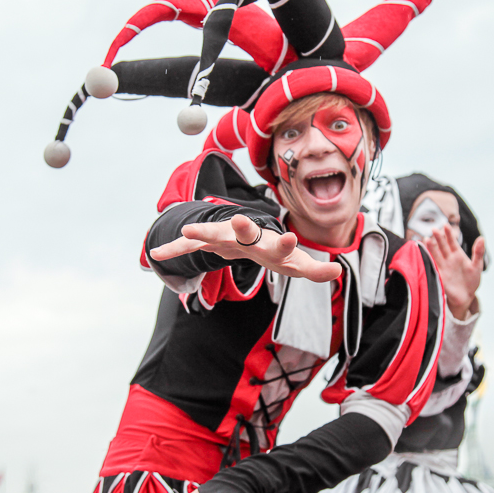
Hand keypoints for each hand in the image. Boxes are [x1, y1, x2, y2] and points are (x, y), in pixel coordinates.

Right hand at [150, 214, 341, 282]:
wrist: (248, 236)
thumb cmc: (274, 253)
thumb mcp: (296, 265)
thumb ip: (314, 270)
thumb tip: (338, 273)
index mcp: (270, 245)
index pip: (280, 244)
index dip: (286, 243)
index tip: (292, 237)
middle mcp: (247, 238)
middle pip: (245, 232)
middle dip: (242, 227)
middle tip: (240, 219)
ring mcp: (225, 238)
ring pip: (213, 235)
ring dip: (202, 234)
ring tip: (187, 231)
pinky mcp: (208, 244)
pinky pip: (188, 250)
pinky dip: (173, 252)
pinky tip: (155, 255)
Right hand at [425, 225, 485, 320]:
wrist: (465, 297)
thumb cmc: (472, 281)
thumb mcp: (477, 266)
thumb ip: (478, 252)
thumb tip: (482, 238)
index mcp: (457, 254)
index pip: (452, 241)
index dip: (449, 234)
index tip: (446, 225)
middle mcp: (448, 258)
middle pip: (441, 246)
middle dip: (438, 238)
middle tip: (434, 229)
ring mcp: (442, 266)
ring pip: (435, 254)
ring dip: (430, 247)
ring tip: (425, 239)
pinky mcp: (438, 275)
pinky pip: (431, 266)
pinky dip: (426, 259)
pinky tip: (422, 253)